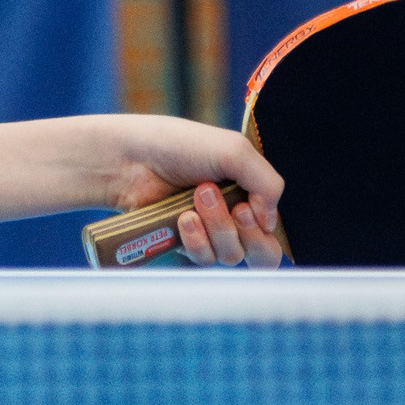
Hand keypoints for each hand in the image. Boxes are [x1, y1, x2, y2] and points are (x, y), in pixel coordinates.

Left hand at [102, 114, 285, 267]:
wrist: (129, 157)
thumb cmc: (178, 145)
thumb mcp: (234, 150)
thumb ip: (268, 183)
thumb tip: (270, 223)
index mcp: (249, 191)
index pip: (275, 229)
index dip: (267, 227)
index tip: (247, 207)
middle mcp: (232, 215)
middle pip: (263, 253)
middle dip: (247, 233)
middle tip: (233, 209)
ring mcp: (208, 232)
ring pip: (231, 255)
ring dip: (217, 228)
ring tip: (195, 199)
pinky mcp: (184, 244)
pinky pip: (204, 259)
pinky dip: (196, 240)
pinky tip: (182, 219)